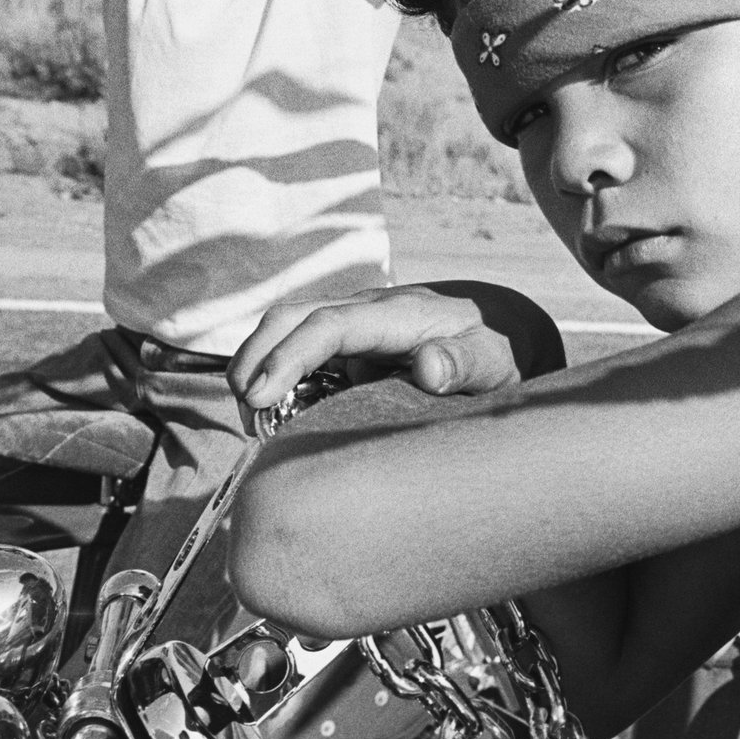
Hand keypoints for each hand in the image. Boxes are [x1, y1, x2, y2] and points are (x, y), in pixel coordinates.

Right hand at [228, 280, 565, 417]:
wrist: (493, 336)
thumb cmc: (492, 352)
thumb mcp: (492, 361)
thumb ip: (464, 363)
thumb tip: (429, 367)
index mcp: (396, 315)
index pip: (327, 325)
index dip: (288, 357)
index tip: (259, 397)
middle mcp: (363, 312)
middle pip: (289, 317)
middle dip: (254, 358)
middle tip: (245, 416)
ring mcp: (349, 327)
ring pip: (284, 331)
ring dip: (257, 370)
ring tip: (256, 427)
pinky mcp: (343, 347)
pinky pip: (297, 356)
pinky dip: (276, 383)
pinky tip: (275, 422)